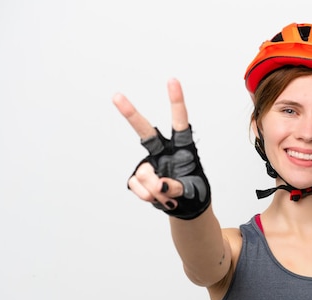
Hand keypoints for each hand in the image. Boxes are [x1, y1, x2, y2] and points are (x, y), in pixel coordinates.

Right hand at [113, 78, 210, 219]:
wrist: (185, 207)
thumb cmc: (194, 191)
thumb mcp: (193, 190)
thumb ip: (177, 187)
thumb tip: (158, 185)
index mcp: (183, 147)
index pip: (179, 122)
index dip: (176, 102)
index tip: (172, 81)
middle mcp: (164, 151)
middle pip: (146, 131)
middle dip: (131, 114)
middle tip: (116, 96)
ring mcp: (149, 163)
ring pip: (143, 172)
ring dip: (153, 189)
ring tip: (167, 198)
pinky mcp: (138, 177)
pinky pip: (136, 184)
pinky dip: (146, 195)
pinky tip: (156, 199)